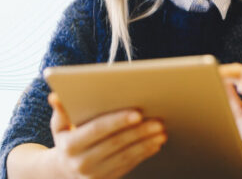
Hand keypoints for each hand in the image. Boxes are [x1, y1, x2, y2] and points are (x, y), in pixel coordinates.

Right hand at [48, 93, 166, 178]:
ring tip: (162, 130)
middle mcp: (81, 163)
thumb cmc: (67, 139)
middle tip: (158, 120)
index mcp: (70, 145)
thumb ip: (61, 110)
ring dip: (146, 143)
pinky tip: (156, 143)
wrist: (64, 172)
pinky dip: (144, 153)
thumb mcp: (59, 125)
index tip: (137, 113)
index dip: (118, 121)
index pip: (97, 130)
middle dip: (139, 131)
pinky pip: (129, 165)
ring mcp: (95, 175)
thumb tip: (55, 95)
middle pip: (116, 143)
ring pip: (126, 156)